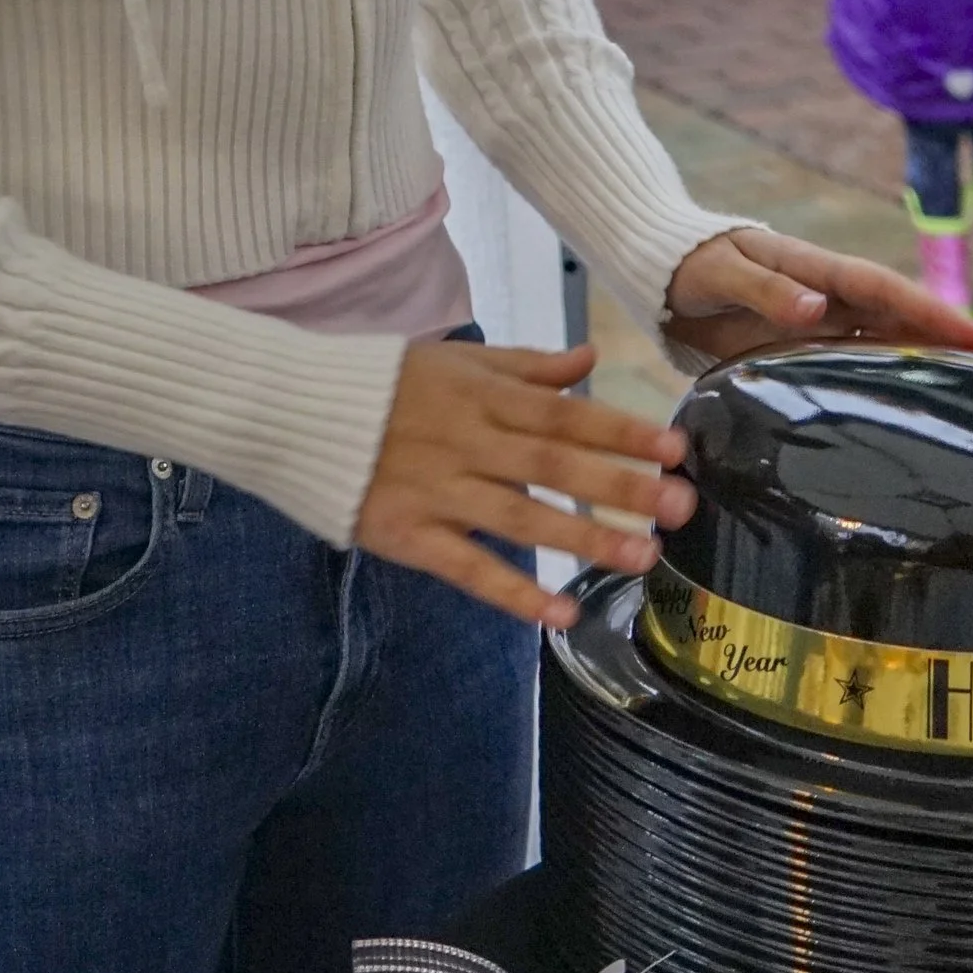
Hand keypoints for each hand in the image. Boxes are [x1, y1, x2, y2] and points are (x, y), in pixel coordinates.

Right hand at [354, 340, 696, 633]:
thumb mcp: (455, 359)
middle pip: (553, 465)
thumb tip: (590, 360)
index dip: (620, 430)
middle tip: (682, 505)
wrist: (291, 411)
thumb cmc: (381, 383)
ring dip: (584, 538)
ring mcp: (438, 490)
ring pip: (522, 518)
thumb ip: (525, 366)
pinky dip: (514, 593)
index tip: (674, 446)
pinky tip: (560, 613)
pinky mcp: (409, 535)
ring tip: (642, 557)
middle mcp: (466, 441)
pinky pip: (469, 567)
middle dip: (620, 485)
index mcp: (480, 395)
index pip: (563, 414)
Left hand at [664, 224, 972, 370]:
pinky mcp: (808, 348)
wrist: (663, 274)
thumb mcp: (721, 271)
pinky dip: (898, 381)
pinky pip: (861, 365)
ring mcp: (824, 322)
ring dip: (940, 363)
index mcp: (817, 271)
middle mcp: (831, 296)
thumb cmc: (691, 265)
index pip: (886, 292)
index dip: (934, 313)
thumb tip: (818, 307)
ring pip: (893, 344)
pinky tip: (926, 408)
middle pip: (907, 319)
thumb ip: (765, 288)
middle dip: (962, 339)